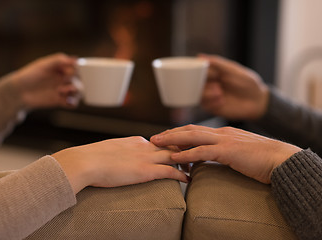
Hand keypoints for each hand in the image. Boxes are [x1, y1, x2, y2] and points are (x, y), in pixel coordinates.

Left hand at [9, 53, 80, 109]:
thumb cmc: (29, 75)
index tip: (66, 71)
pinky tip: (66, 101)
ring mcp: (62, 90)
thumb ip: (59, 60)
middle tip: (63, 82)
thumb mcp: (43, 64)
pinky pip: (73, 103)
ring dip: (75, 92)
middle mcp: (63, 79)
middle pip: (79, 80)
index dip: (75, 70)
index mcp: (61, 68)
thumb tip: (76, 59)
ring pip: (78, 92)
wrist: (18, 92)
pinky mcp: (60, 101)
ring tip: (63, 92)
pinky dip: (73, 102)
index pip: (76, 68)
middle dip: (75, 81)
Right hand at [52, 136, 187, 194]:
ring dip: (186, 161)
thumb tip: (116, 158)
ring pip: (174, 156)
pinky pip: (170, 171)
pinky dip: (181, 175)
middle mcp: (143, 146)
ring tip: (194, 168)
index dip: (169, 146)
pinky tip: (188, 180)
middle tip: (192, 157)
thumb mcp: (108, 150)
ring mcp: (145, 158)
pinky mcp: (145, 170)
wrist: (85, 162)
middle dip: (183, 150)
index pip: (158, 142)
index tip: (176, 151)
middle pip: (171, 145)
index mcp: (134, 141)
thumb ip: (118, 152)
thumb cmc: (90, 158)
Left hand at [151, 125, 301, 183]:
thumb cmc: (261, 158)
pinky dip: (186, 153)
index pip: (196, 130)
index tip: (165, 137)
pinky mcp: (228, 151)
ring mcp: (224, 140)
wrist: (280, 159)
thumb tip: (210, 158)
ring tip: (157, 143)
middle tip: (153, 138)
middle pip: (190, 130)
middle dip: (170, 133)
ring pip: (192, 137)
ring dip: (172, 140)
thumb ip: (223, 152)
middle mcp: (221, 133)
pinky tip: (174, 157)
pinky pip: (202, 151)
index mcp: (223, 133)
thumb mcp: (238, 152)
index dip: (179, 133)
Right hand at [199, 54, 268, 119]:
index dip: (197, 71)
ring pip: (198, 95)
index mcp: (212, 72)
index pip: (198, 70)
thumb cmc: (247, 83)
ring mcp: (210, 96)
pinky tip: (222, 101)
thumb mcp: (233, 70)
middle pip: (195, 83)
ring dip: (207, 94)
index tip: (202, 72)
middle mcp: (209, 83)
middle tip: (215, 85)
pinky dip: (211, 103)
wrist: (257, 101)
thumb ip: (217, 63)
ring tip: (220, 93)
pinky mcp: (212, 107)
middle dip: (202, 84)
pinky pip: (204, 105)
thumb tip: (199, 56)